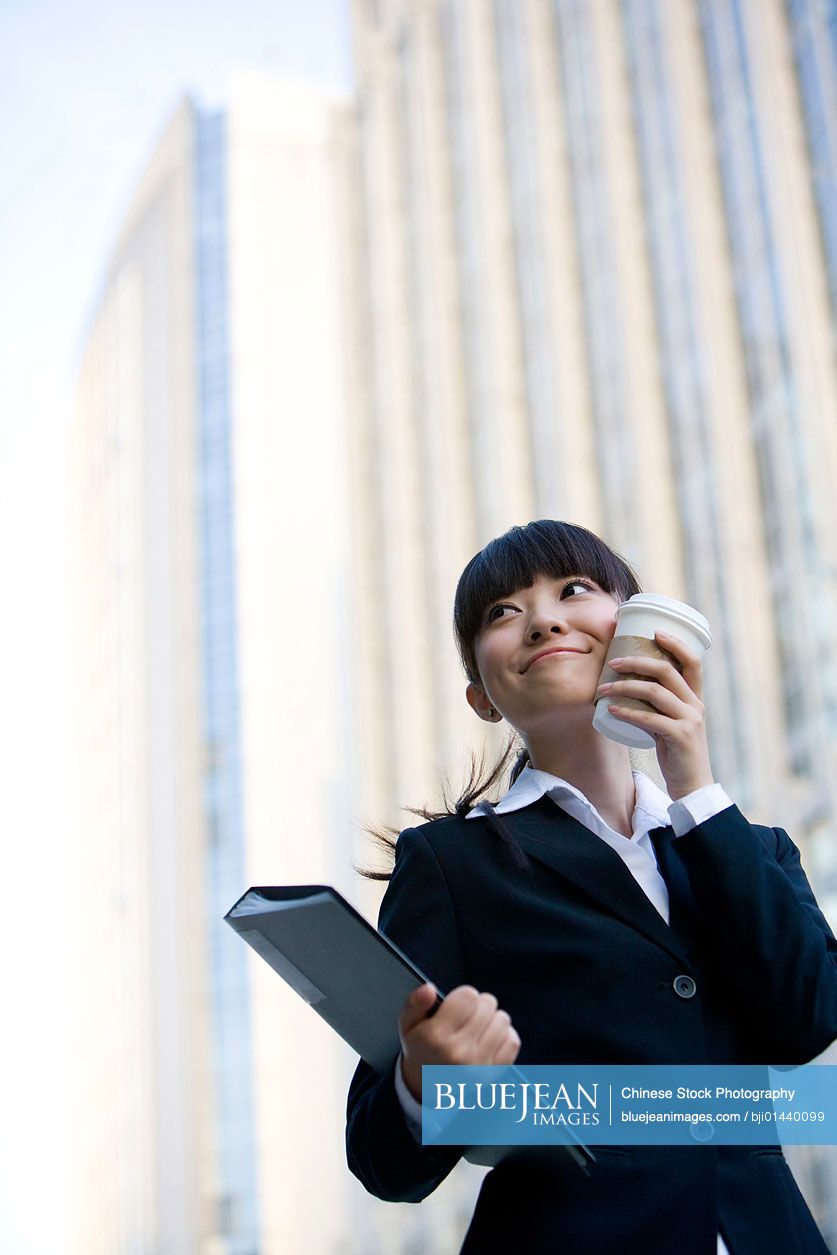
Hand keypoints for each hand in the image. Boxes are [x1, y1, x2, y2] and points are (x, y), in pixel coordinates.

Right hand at [398, 983, 521, 1103]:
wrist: (427, 1086)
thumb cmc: (421, 1048)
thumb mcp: (408, 1024)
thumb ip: (415, 1002)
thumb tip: (429, 988)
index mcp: (436, 1036)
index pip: (468, 996)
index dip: (464, 994)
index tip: (458, 1002)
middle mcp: (458, 1052)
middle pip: (487, 1005)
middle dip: (479, 1004)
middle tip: (469, 1014)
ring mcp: (478, 1065)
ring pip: (502, 1020)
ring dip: (492, 1018)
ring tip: (479, 1024)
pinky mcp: (492, 1074)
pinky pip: (512, 1042)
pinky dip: (505, 1034)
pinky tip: (491, 1037)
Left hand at [594, 630, 714, 800]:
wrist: (692, 786)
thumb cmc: (676, 753)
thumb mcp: (669, 724)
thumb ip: (656, 707)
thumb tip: (627, 690)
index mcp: (696, 699)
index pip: (693, 663)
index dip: (676, 644)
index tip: (655, 632)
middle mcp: (696, 706)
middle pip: (667, 671)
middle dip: (637, 662)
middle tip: (612, 662)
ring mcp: (690, 720)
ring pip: (656, 692)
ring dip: (625, 686)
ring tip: (604, 688)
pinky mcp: (680, 736)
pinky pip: (650, 719)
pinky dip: (628, 712)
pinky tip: (612, 710)